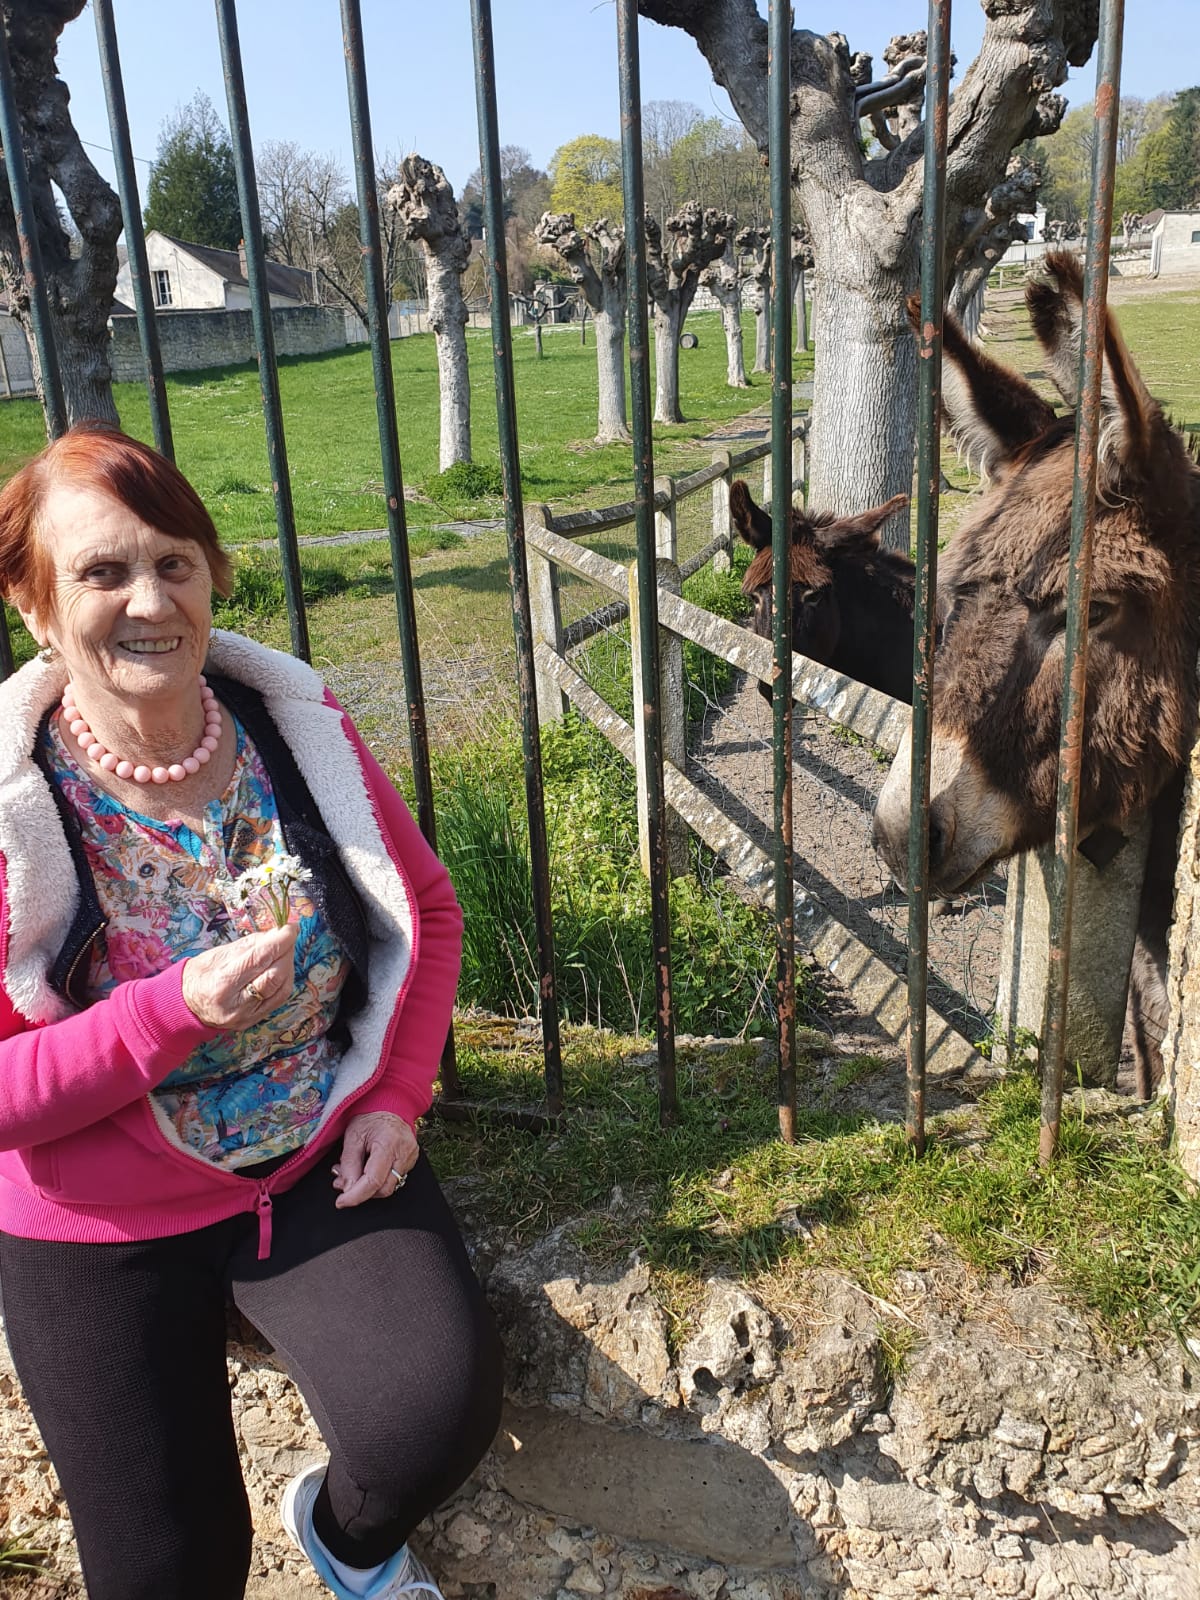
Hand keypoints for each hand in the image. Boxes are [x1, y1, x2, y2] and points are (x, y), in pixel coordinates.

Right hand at [181, 923, 297, 1029]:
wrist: (186, 1005)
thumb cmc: (200, 975)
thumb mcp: (219, 954)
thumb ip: (250, 944)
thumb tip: (277, 932)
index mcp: (222, 982)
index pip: (260, 958)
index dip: (280, 941)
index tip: (290, 927)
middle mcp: (236, 1003)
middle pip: (274, 975)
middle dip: (286, 952)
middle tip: (288, 936)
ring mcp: (246, 1016)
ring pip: (281, 988)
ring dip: (288, 966)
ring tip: (284, 951)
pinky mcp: (253, 1021)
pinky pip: (278, 999)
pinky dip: (284, 980)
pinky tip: (281, 968)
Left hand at [332, 1112, 417, 1207]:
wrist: (389, 1105)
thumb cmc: (370, 1117)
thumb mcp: (353, 1137)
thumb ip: (349, 1164)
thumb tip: (347, 1189)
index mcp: (389, 1144)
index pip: (373, 1180)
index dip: (355, 1195)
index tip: (341, 1202)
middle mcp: (404, 1153)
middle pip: (384, 1189)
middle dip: (361, 1192)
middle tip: (342, 1182)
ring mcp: (410, 1158)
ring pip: (388, 1186)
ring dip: (368, 1187)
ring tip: (351, 1173)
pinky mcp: (411, 1161)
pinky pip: (393, 1179)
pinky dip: (377, 1180)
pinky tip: (365, 1169)